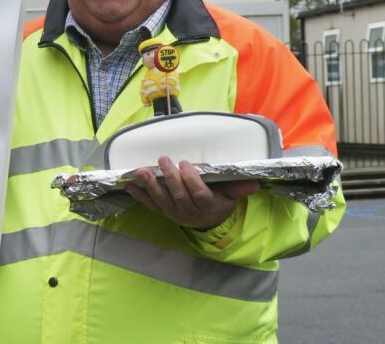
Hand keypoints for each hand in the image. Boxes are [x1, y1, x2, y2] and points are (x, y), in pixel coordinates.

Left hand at [125, 156, 259, 229]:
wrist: (208, 223)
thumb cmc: (219, 202)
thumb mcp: (230, 195)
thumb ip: (238, 188)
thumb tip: (255, 183)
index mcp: (207, 206)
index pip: (198, 194)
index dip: (191, 180)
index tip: (186, 163)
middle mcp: (189, 212)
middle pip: (178, 196)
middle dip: (169, 178)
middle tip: (163, 160)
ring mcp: (174, 213)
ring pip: (161, 201)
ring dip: (150, 186)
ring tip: (141, 172)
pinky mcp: (163, 212)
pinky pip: (150, 204)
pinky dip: (140, 195)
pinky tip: (129, 185)